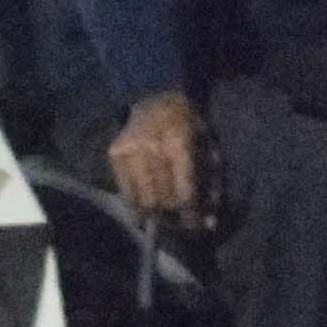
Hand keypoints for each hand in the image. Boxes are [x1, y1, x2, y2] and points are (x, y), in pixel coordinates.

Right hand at [106, 89, 212, 223]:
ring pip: (143, 200)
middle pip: (163, 200)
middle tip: (181, 221)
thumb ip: (211, 184)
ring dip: (156, 214)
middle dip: (175, 216)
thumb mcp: (208, 149)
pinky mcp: (115, 154)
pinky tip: (144, 210)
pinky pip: (125, 192)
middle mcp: (152, 149)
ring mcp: (130, 151)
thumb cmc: (188, 126)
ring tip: (164, 215)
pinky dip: (135, 206)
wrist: (156, 99)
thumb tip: (210, 221)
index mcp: (179, 144)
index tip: (196, 227)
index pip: (184, 193)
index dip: (191, 216)